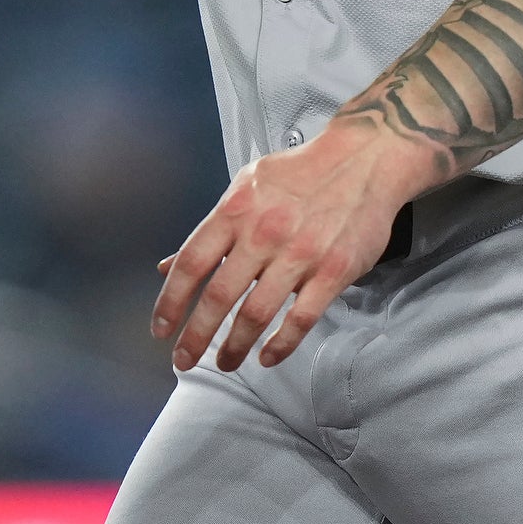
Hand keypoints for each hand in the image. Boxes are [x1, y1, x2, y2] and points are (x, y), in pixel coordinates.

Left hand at [150, 123, 437, 370]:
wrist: (362, 160)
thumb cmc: (298, 175)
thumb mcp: (245, 188)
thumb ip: (210, 231)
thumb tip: (167, 267)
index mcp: (234, 211)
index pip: (191, 263)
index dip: (171, 301)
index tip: (160, 330)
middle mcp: (262, 233)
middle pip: (218, 295)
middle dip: (195, 335)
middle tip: (183, 360)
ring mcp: (299, 254)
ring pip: (256, 312)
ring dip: (235, 346)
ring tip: (224, 362)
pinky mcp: (333, 271)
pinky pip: (301, 317)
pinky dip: (281, 344)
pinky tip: (267, 357)